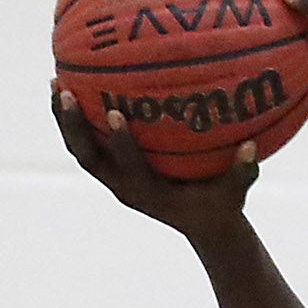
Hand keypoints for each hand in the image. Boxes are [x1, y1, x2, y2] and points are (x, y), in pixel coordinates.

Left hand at [51, 85, 255, 236]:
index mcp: (149, 194)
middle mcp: (124, 187)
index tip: (114, 113)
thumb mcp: (234, 195)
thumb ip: (242, 173)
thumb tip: (251, 147)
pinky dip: (78, 118)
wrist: (203, 224)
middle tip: (65, 91)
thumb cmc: (219, 206)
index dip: (120, 142)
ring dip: (65, 119)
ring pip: (80, 149)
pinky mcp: (112, 169)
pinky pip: (89, 142)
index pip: (128, 167)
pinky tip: (74, 84)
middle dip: (73, 126)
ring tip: (55, 83)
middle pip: (88, 157)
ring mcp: (114, 178)